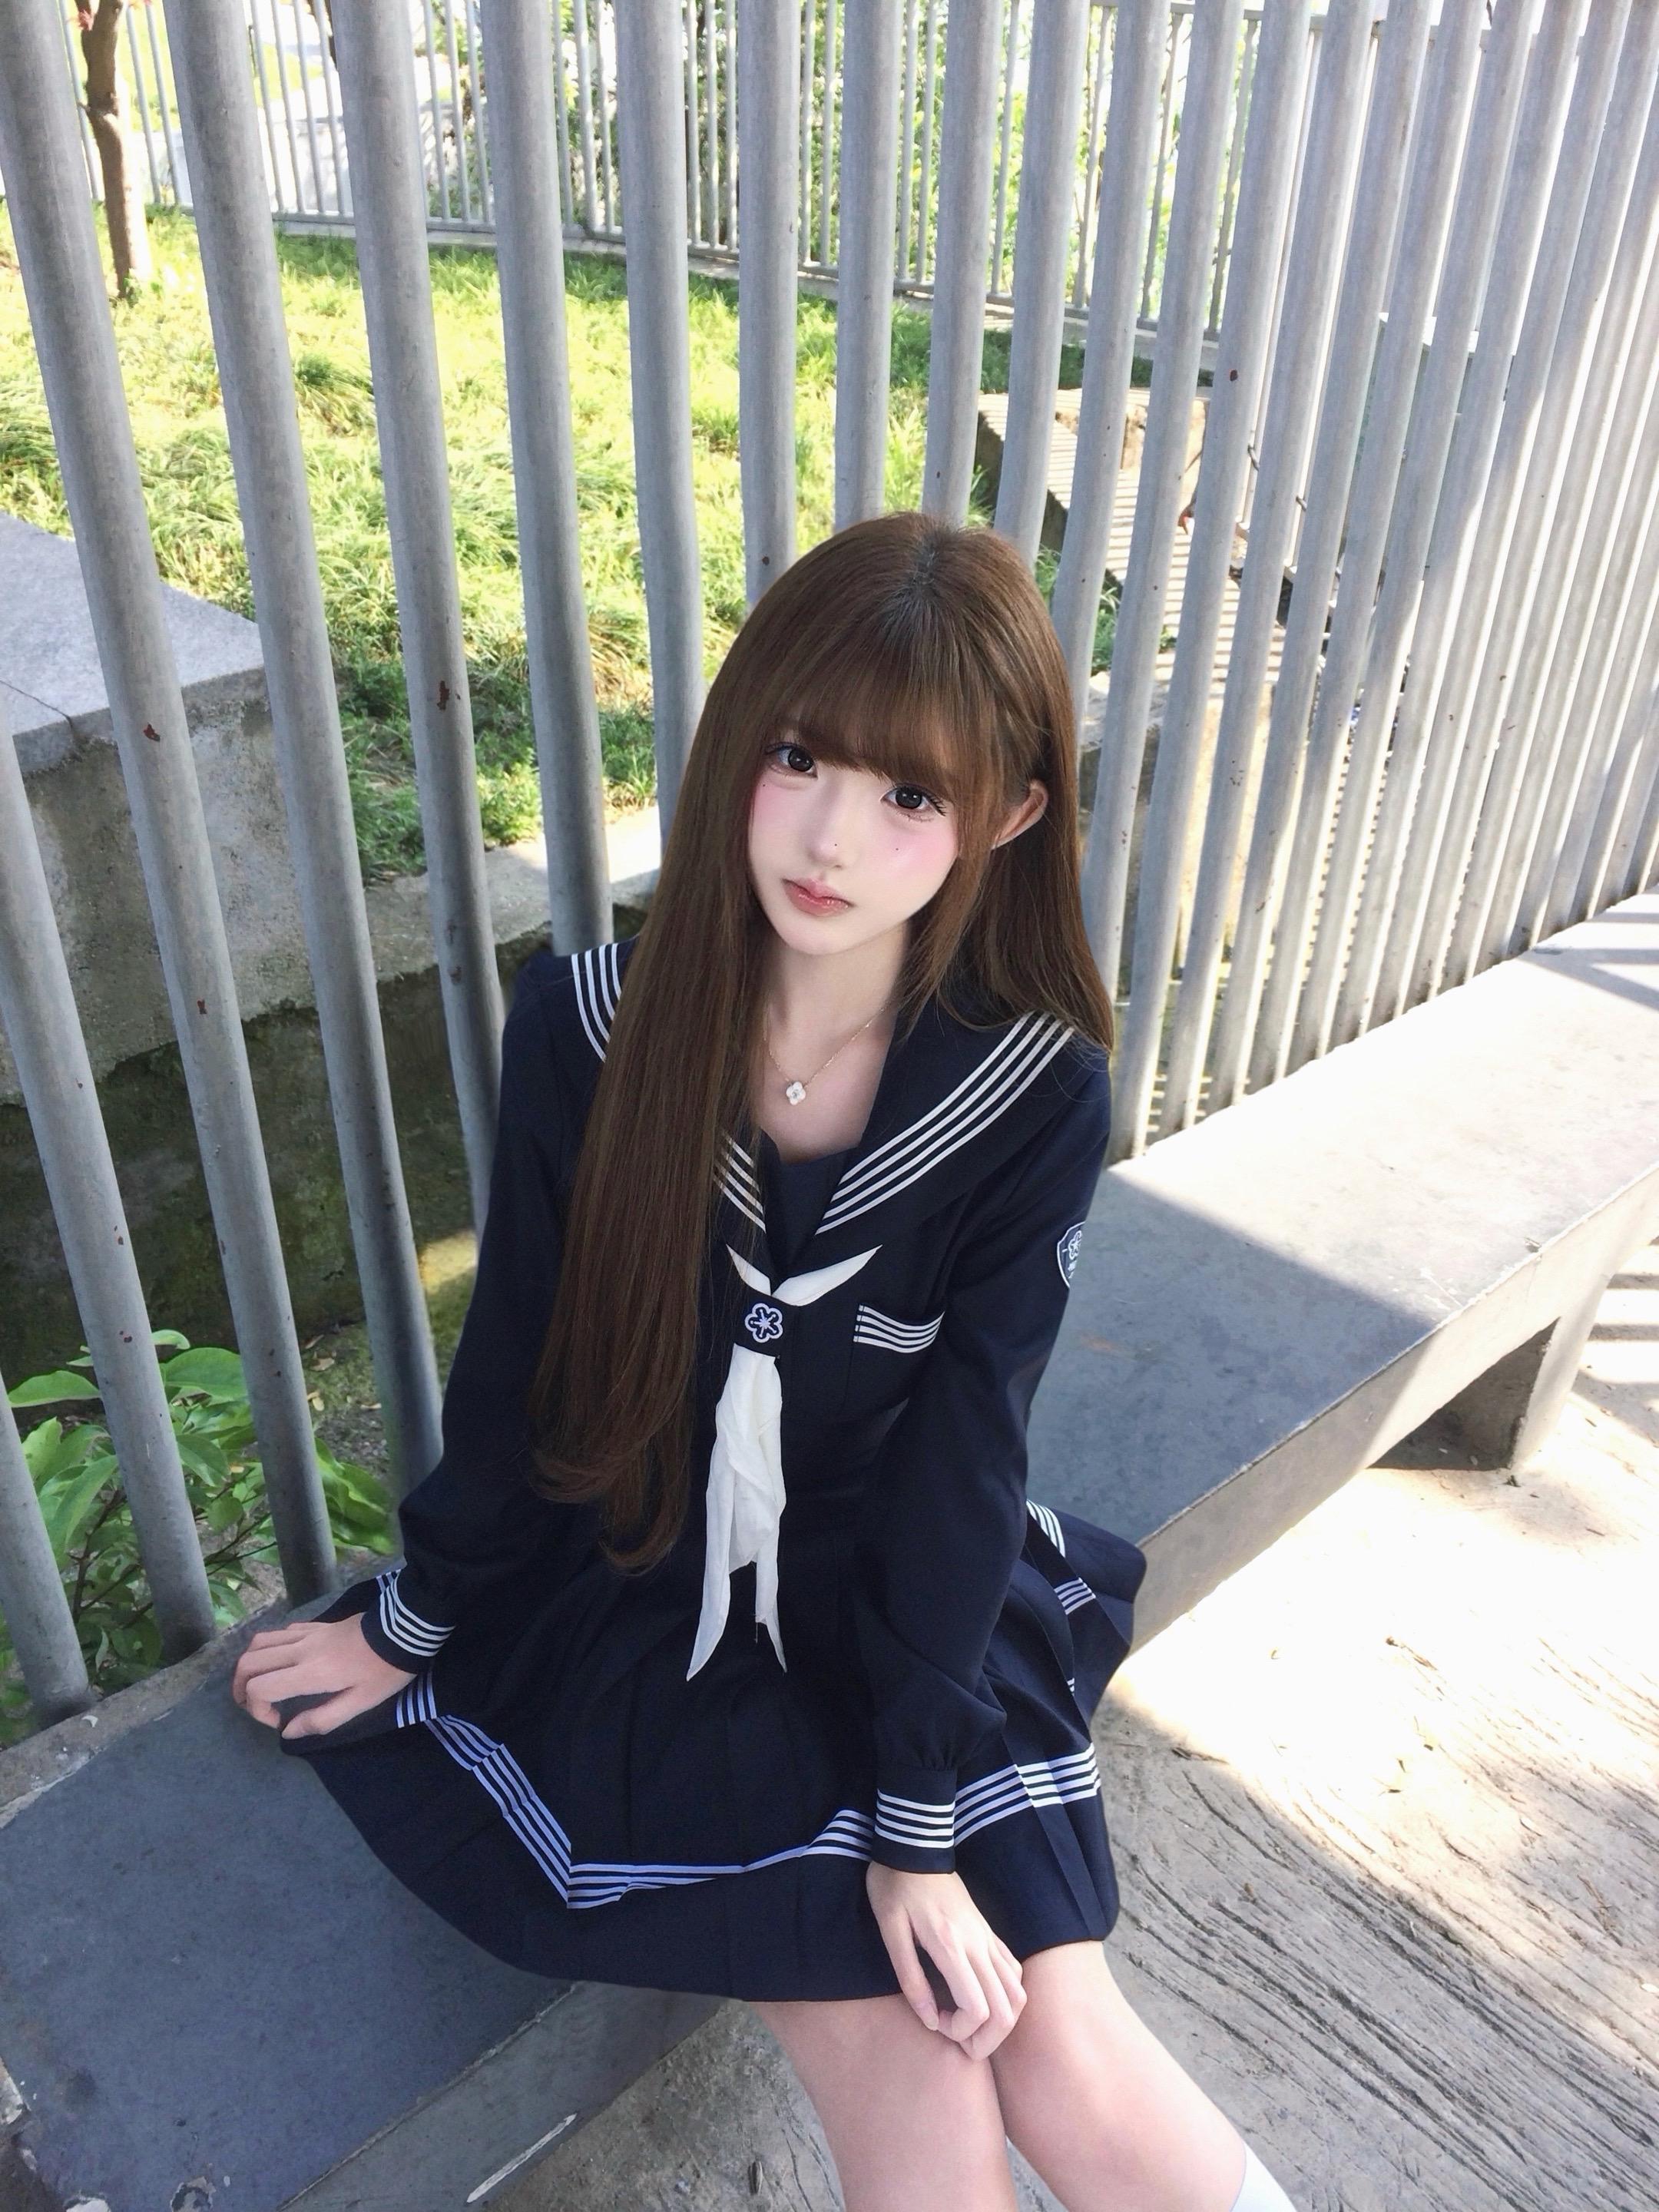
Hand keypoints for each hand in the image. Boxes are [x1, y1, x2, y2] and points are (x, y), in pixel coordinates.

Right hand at [231, 1614, 414, 1740]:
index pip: (260, 1687)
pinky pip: (279, 1633)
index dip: (257, 1710)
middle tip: (255, 1707)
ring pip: (258, 1642)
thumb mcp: (360, 1704)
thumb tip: (288, 1732)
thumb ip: (321, 1720)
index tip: (278, 1721)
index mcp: (310, 1672)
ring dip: (249, 1666)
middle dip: (240, 1689)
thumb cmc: (384, 1671)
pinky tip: (282, 1664)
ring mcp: (305, 1633)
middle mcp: (300, 1649)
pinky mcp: (314, 1625)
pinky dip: (269, 1649)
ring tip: (258, 1686)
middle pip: (248, 1662)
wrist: (403, 1631)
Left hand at [865, 1861, 1025, 2058]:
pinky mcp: (990, 1931)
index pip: (979, 2010)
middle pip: (1006, 2011)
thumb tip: (929, 2021)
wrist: (915, 1847)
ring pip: (1018, 1994)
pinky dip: (1007, 1997)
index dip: (960, 2032)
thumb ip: (910, 1979)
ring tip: (970, 2025)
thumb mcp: (889, 1932)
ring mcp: (988, 1937)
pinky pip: (1014, 1971)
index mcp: (951, 1947)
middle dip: (985, 2041)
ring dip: (1001, 2022)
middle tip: (957, 2041)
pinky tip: (981, 1998)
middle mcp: (978, 1944)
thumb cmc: (894, 1888)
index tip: (935, 2021)